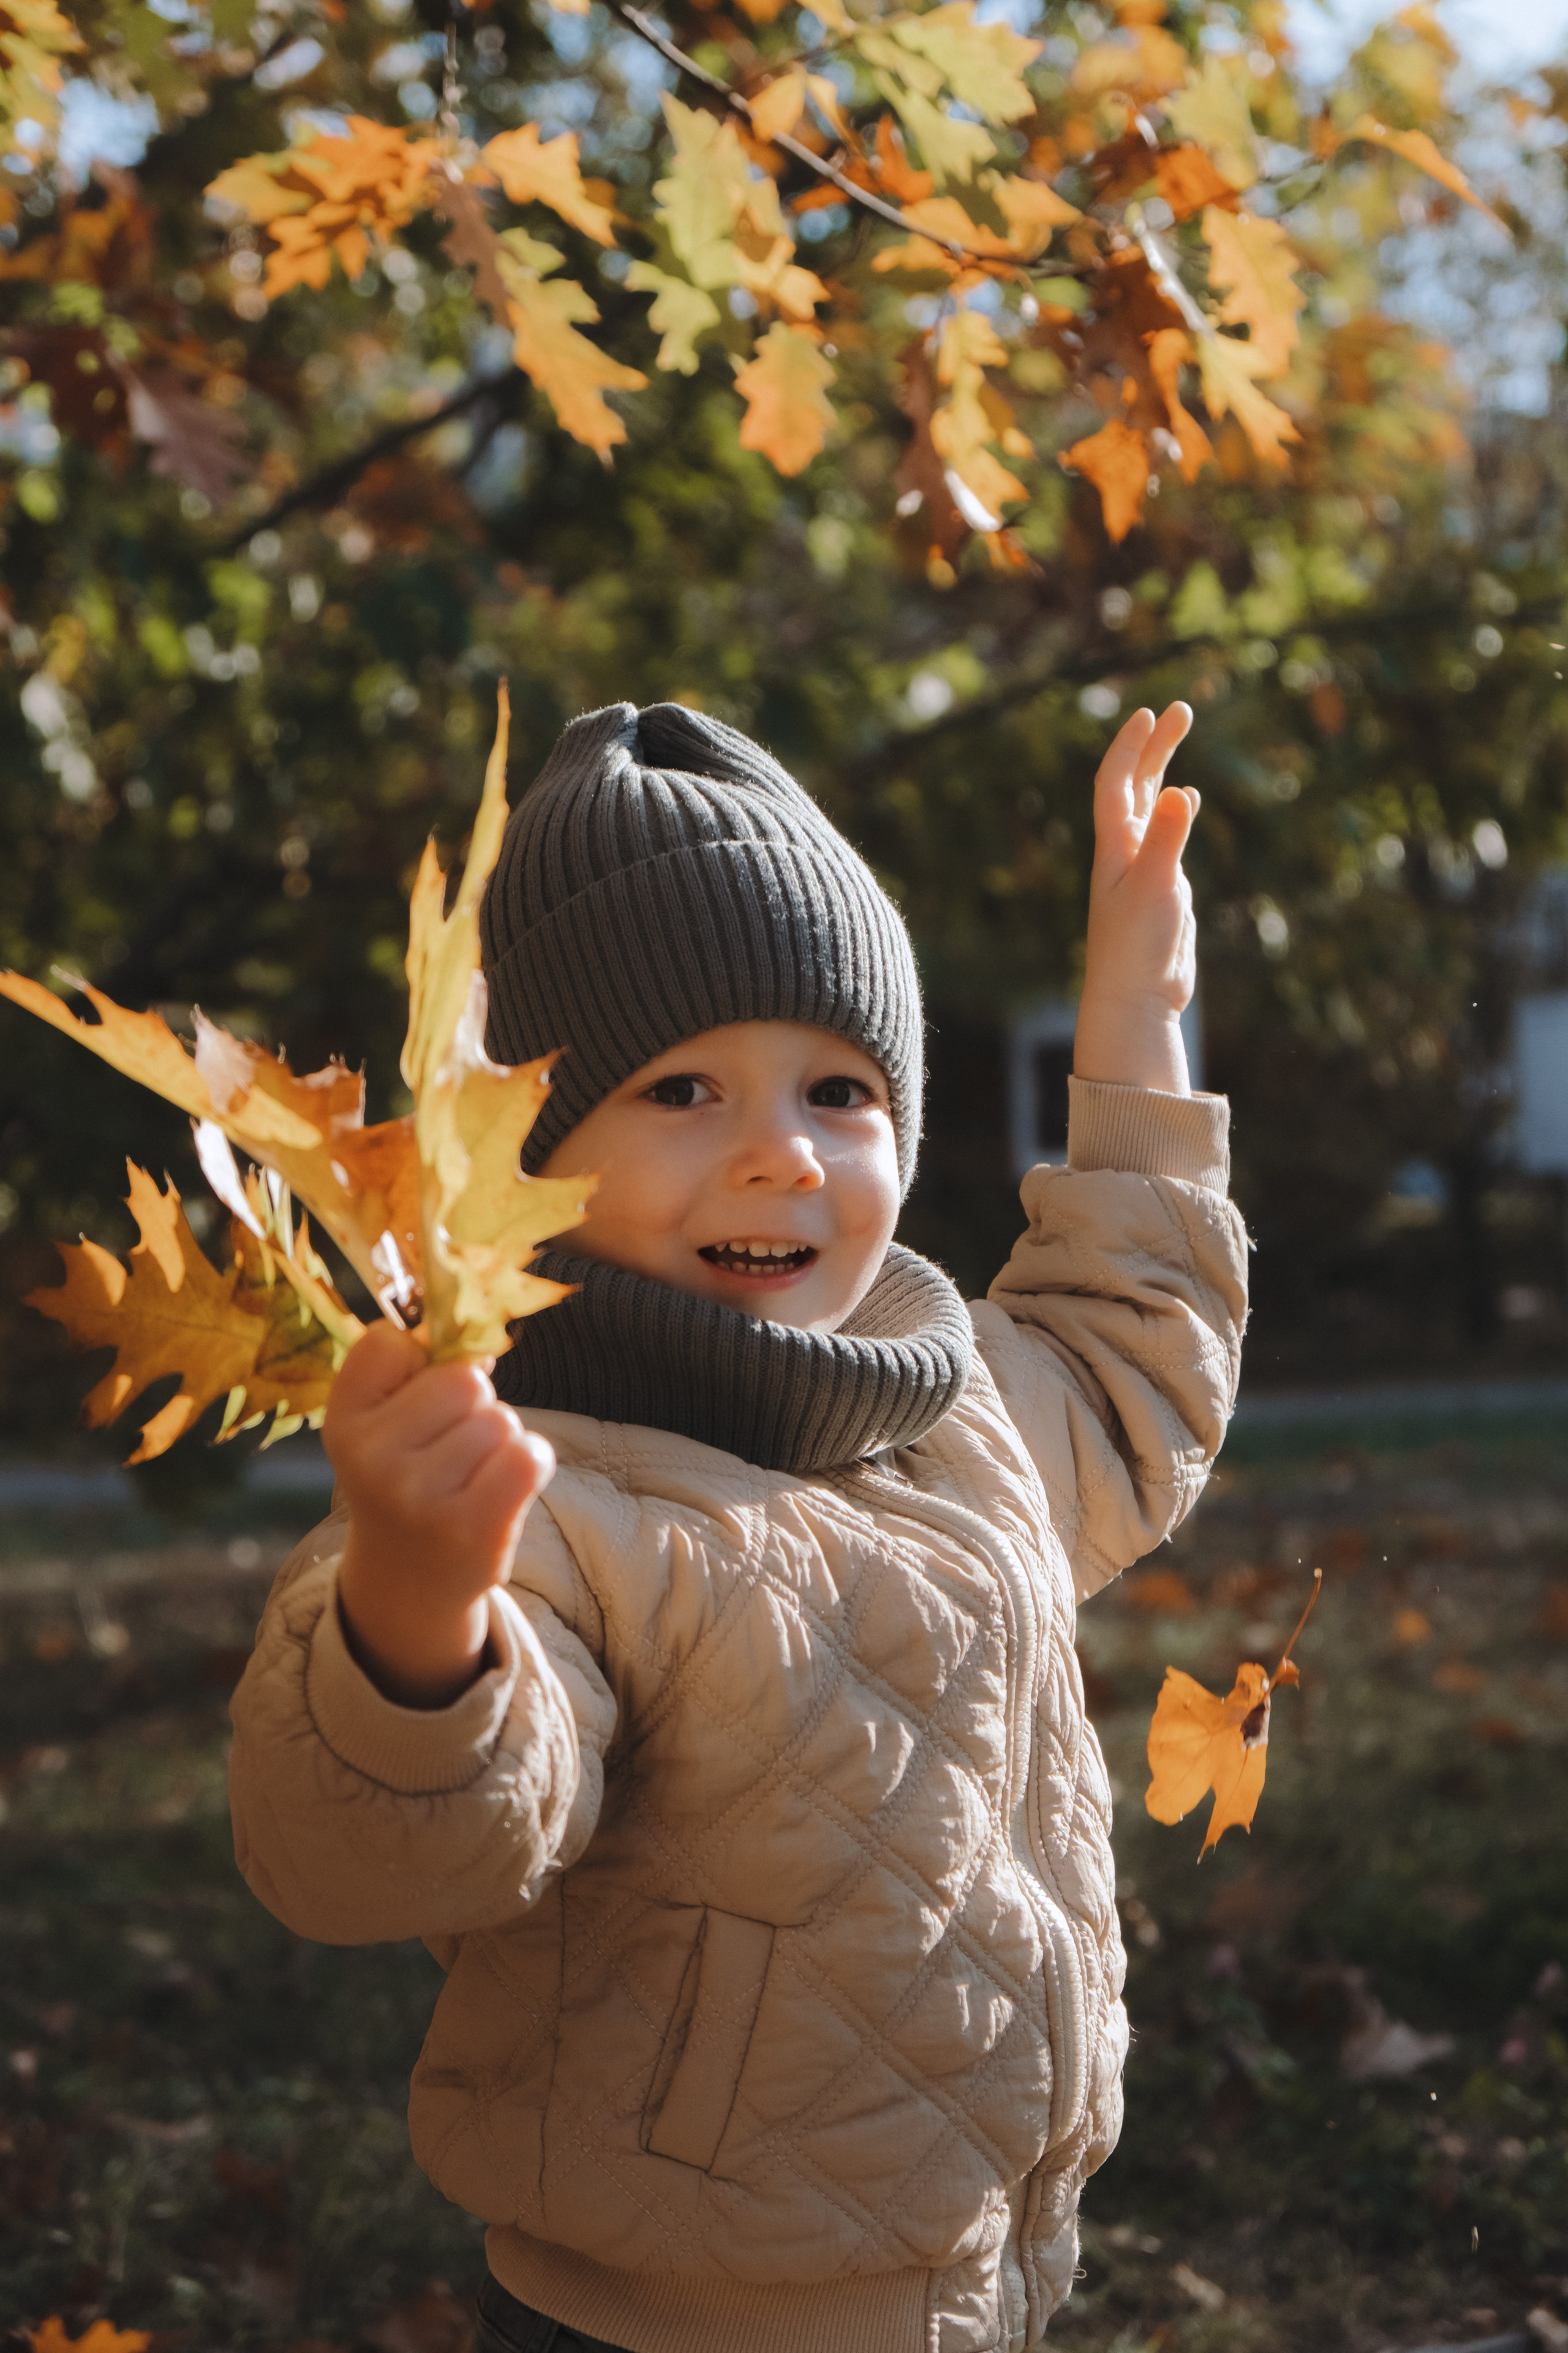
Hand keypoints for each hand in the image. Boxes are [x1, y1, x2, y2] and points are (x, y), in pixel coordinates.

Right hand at [324, 1323, 554, 1708]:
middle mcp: (371, 1460)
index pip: (389, 1341)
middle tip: (452, 1448)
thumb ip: (417, 1367)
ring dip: (500, 1440)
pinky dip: (532, 1462)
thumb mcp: (385, 1423)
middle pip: (464, 1379)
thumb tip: (481, 1339)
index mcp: (342, 1422)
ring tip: (472, 1476)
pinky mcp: (473, 1529)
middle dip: (472, 1403)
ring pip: (500, 1419)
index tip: (413, 1397)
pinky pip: (530, 1454)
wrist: (411, 1579)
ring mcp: (420, 1498)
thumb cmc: (408, 1478)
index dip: (418, 1360)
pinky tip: (504, 1489)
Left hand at [1075, 701, 1197, 1095]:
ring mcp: (1142, 870)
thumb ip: (1165, 839)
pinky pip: (1164, 836)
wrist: (1136, 1000)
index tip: (1149, 713)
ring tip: (1176, 736)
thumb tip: (1176, 790)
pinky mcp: (1160, 890)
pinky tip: (1185, 799)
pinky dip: (1174, 811)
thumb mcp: (1155, 888)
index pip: (1116, 784)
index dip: (1130, 747)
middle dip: (1155, 747)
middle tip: (1182, 709)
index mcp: (1114, 848)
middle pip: (1135, 787)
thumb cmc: (1137, 949)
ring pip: (1148, 807)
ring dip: (1161, 771)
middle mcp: (1124, 853)